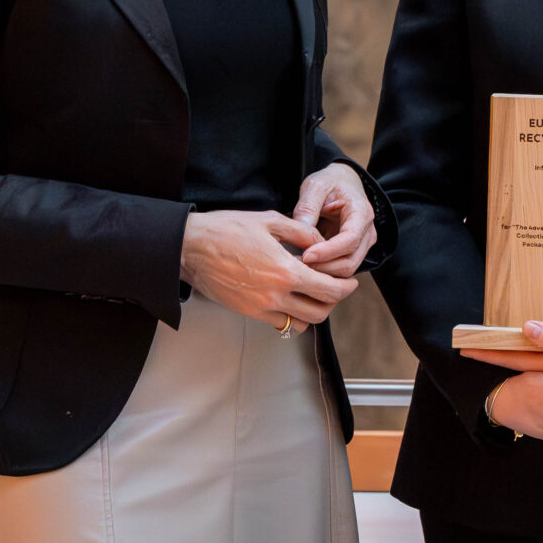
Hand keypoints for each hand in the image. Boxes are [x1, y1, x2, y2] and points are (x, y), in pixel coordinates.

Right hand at [180, 210, 357, 330]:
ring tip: (314, 295)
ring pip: (301, 323)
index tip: (351, 282)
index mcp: (286, 271)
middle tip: (337, 288)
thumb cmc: (227, 230)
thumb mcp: (270, 220)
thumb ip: (302, 231)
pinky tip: (291, 299)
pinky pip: (279, 323)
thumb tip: (322, 242)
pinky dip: (291, 315)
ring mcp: (261, 308)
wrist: (192, 248)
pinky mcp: (248, 312)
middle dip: (334, 301)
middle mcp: (276, 295)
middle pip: (320, 312)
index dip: (346, 287)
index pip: (329, 290)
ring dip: (313, 311)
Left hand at [293, 162, 376, 277]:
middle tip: (295, 263)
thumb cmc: (331, 182)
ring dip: (323, 271)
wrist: (343, 182)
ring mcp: (363, 244)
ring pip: (346, 269)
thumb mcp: (316, 185)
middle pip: (350, 262)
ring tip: (298, 265)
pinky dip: (324, 270)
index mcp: (361, 212)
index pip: (350, 240)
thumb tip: (299, 232)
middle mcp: (368, 232)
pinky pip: (341, 268)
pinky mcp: (354, 252)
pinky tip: (305, 265)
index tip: (305, 255)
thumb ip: (308, 207)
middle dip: (323, 267)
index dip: (328, 252)